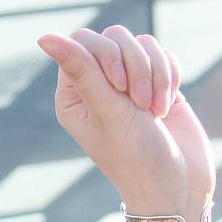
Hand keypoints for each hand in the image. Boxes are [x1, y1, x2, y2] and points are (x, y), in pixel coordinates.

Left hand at [36, 24, 215, 216]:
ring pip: (143, 44)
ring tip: (155, 111)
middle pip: (115, 38)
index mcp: (73, 94)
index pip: (83, 41)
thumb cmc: (134, 154)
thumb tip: (44, 36)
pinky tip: (167, 108)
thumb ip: (81, 69)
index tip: (119, 88)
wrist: (177, 184)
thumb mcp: (106, 110)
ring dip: (155, 74)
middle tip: (139, 104)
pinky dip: (170, 77)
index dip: (106, 55)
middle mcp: (98, 85)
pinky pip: (164, 55)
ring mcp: (129, 83)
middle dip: (135, 65)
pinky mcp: (157, 84)